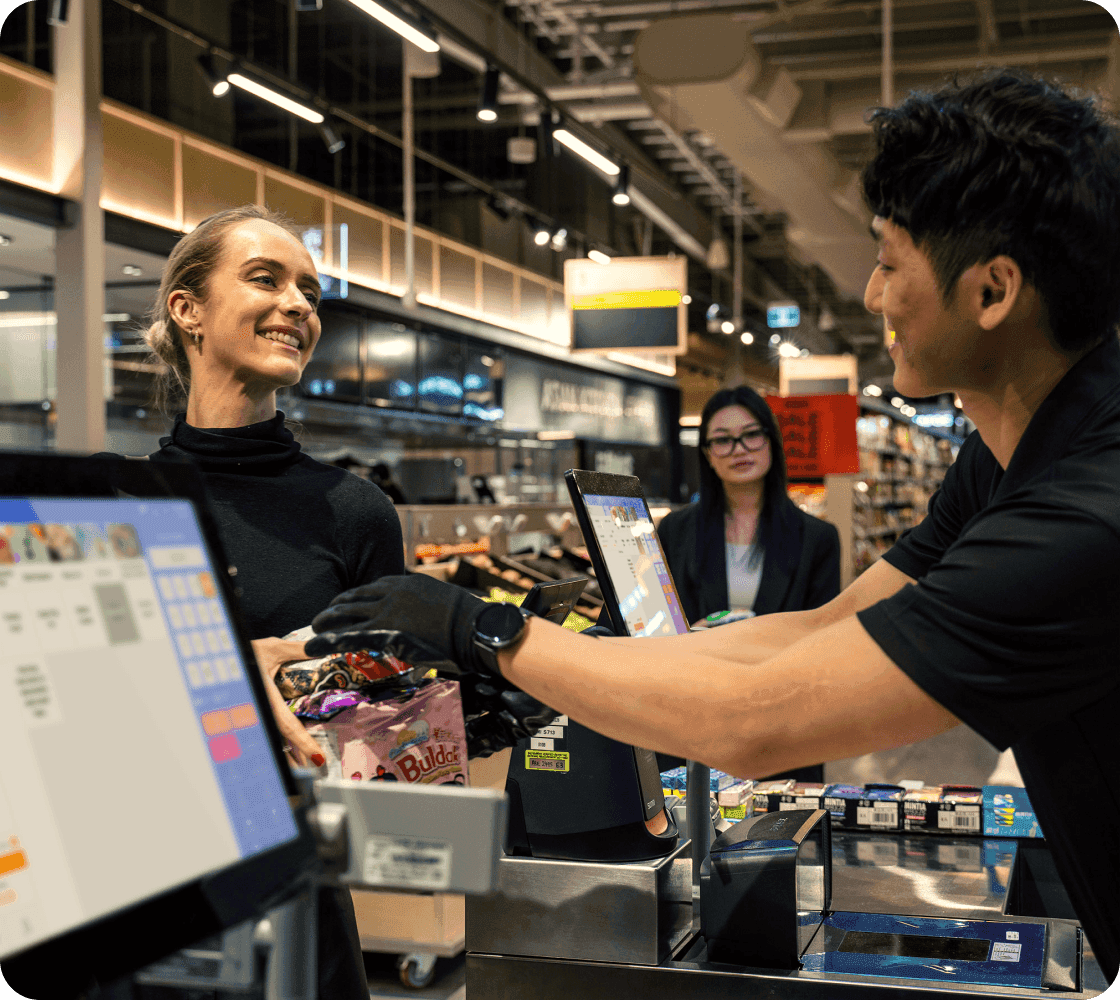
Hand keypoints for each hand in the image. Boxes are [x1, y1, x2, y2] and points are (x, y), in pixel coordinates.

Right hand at [250, 637, 325, 768]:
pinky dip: (277, 744)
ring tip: (304, 767)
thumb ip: (298, 649)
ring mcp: (253, 713)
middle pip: (278, 740)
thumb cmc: (245, 651)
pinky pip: (266, 732)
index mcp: (264, 696)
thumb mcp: (272, 647)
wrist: (219, 653)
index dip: (302, 742)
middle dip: (295, 757)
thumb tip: (321, 646)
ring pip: (271, 739)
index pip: (286, 724)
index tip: (317, 756)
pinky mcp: (251, 714)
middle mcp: (258, 709)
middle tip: (314, 767)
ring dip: (286, 755)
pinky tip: (287, 754)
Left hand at [308, 575, 555, 757]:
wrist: (475, 628)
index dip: (357, 597)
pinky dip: (327, 640)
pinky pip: (349, 636)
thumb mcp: (442, 601)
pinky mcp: (386, 632)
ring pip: (346, 614)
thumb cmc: (468, 620)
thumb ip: (424, 606)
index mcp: (407, 582)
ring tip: (314, 627)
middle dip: (336, 607)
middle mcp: (393, 592)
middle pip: (355, 597)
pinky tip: (312, 645)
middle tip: (324, 614)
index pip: (373, 587)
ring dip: (326, 621)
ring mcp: (388, 611)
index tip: (349, 603)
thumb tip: (421, 619)